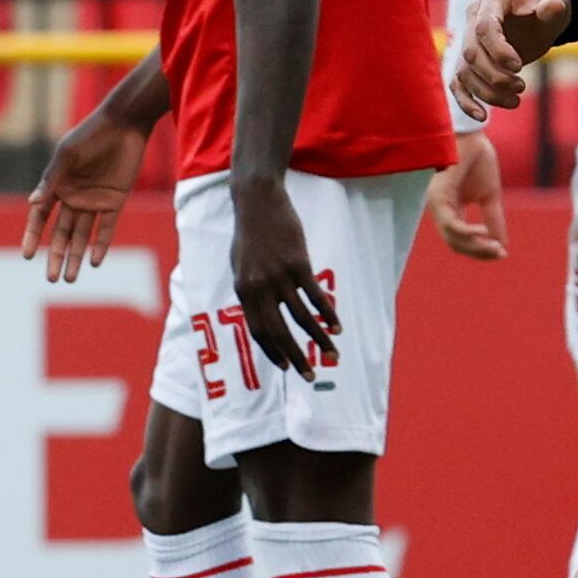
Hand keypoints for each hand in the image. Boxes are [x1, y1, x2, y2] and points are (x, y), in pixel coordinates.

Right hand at [20, 105, 149, 280]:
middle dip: (55, 256)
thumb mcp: (67, 156)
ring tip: (70, 279)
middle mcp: (74, 197)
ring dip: (76, 256)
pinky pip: (106, 228)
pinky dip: (101, 245)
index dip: (33, 236)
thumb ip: (52, 180)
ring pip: (82, 236)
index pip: (41, 217)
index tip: (27, 255)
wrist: (124, 123)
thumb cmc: (90, 135)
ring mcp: (94, 201)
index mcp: (57, 185)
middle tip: (52, 279)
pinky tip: (95, 262)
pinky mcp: (115, 201)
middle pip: (62, 233)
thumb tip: (32, 204)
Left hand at [230, 174, 339, 374]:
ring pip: (301, 317)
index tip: (284, 367)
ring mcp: (279, 276)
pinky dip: (328, 314)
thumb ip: (249, 291)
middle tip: (310, 376)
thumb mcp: (240, 265)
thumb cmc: (249, 233)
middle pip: (279, 332)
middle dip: (296, 357)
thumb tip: (259, 313)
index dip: (272, 351)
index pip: (258, 331)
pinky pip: (315, 296)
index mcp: (244, 291)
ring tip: (333, 355)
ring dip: (318, 339)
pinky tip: (337, 326)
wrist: (257, 201)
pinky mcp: (298, 264)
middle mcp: (259, 288)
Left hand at [426, 128, 507, 259]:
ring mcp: (437, 204)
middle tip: (500, 253)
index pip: (462, 239)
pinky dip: (468, 233)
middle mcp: (441, 209)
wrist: (471, 134)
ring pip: (452, 238)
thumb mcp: (490, 195)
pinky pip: (451, 224)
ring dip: (475, 246)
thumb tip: (502, 245)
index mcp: (452, 208)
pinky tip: (484, 233)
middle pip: (456, 243)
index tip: (501, 254)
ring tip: (495, 246)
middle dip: (479, 252)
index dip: (480, 250)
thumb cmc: (477, 157)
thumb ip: (493, 219)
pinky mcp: (437, 197)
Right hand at [452, 0, 571, 118]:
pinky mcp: (469, 61)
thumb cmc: (548, 6)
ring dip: (488, 92)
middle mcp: (473, 16)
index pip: (483, 27)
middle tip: (521, 86)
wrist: (541, 16)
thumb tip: (552, 7)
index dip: (498, 50)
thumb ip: (555, 5)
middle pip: (471, 53)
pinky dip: (466, 102)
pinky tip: (483, 117)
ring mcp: (468, 39)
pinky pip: (458, 84)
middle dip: (495, 76)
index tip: (518, 67)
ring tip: (516, 100)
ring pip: (465, 72)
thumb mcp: (557, 1)